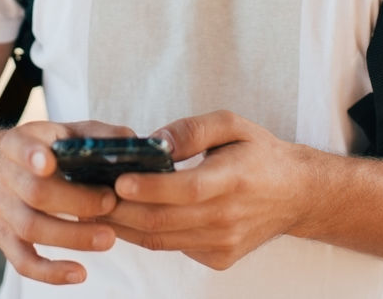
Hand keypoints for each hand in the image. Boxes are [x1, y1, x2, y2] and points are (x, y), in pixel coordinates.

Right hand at [0, 120, 134, 284]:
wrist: (12, 171)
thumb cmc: (53, 150)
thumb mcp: (72, 133)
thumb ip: (101, 135)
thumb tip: (134, 144)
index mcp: (20, 142)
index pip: (19, 145)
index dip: (31, 155)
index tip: (49, 163)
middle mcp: (7, 176)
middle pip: (34, 192)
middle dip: (74, 201)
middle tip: (110, 202)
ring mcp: (4, 209)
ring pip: (31, 228)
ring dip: (72, 237)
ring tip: (108, 238)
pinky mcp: (6, 237)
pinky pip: (23, 261)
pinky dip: (50, 272)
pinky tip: (80, 273)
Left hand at [104, 110, 307, 270]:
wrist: (296, 195)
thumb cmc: (259, 154)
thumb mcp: (233, 124)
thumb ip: (193, 129)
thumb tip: (154, 140)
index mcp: (233, 179)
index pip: (186, 189)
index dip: (150, 187)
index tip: (118, 179)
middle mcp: (227, 217)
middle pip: (164, 220)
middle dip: (120, 210)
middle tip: (87, 194)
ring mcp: (222, 243)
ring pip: (161, 239)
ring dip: (122, 226)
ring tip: (93, 207)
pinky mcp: (218, 258)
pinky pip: (172, 247)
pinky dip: (145, 235)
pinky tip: (125, 218)